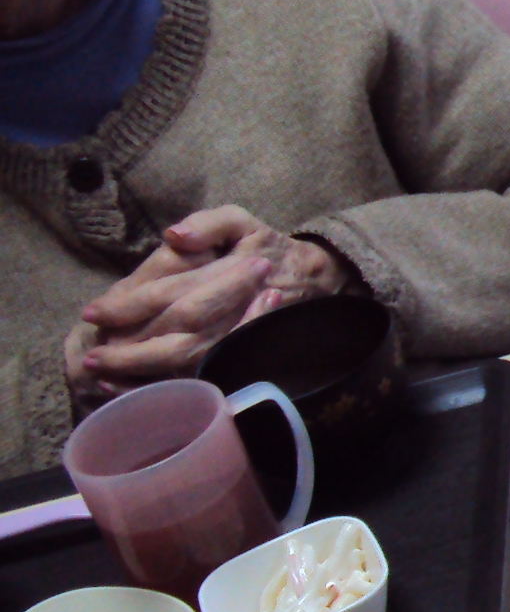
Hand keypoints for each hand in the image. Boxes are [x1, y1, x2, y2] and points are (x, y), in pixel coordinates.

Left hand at [69, 206, 349, 397]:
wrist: (316, 279)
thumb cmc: (267, 248)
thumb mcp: (241, 222)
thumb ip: (207, 224)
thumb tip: (172, 238)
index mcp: (228, 277)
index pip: (170, 295)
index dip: (129, 305)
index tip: (95, 312)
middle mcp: (233, 313)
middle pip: (175, 338)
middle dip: (129, 350)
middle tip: (91, 355)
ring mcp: (239, 341)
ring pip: (187, 363)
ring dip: (142, 372)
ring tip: (103, 374)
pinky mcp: (242, 359)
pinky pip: (203, 378)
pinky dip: (168, 386)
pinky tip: (136, 389)